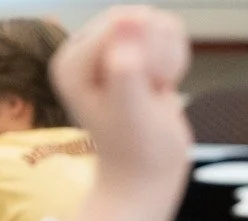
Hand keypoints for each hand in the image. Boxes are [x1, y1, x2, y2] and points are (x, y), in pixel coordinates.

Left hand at [51, 6, 190, 205]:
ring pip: (159, 24)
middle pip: (141, 18)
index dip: (146, 55)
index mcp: (73, 60)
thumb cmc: (139, 151)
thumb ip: (126, 67)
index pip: (122, 24)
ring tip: (155, 91)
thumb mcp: (132, 112)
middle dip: (158, 58)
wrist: (148, 174)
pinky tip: (161, 86)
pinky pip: (168, 34)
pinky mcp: (136, 53)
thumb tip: (129, 20)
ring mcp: (112, 49)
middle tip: (151, 93)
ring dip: (168, 60)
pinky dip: (175, 61)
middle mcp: (88, 49)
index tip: (147, 91)